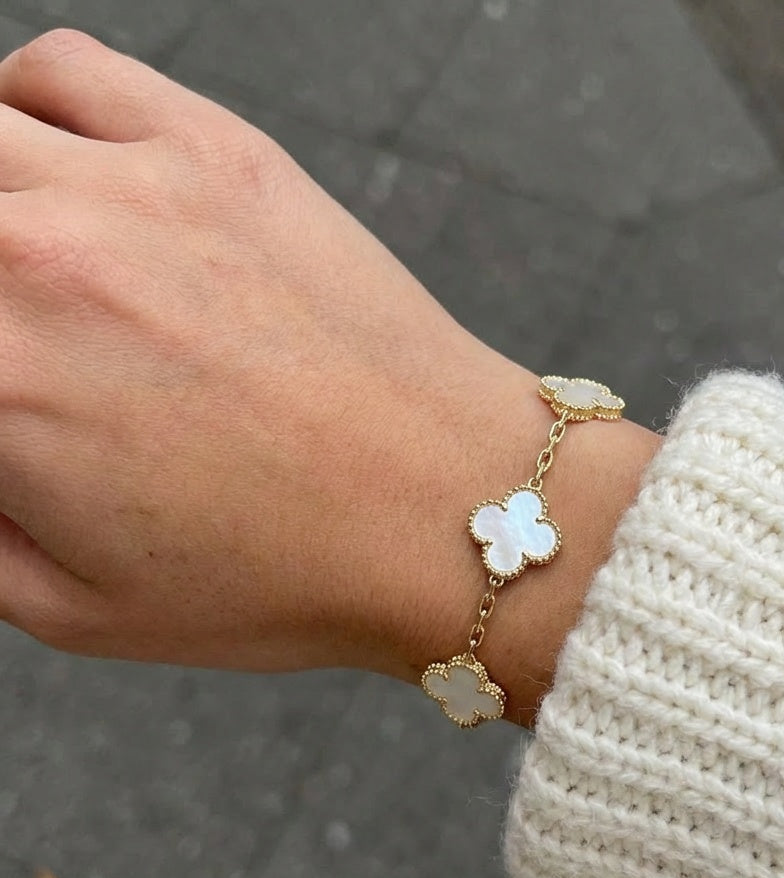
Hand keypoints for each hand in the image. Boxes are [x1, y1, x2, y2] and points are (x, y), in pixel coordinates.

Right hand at [0, 31, 657, 721]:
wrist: (450, 512)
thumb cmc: (286, 577)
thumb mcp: (80, 610)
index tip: (4, 386)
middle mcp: (39, 265)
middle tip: (17, 341)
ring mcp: (132, 190)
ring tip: (26, 261)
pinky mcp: (218, 152)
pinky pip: (64, 73)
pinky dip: (30, 107)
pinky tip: (66, 173)